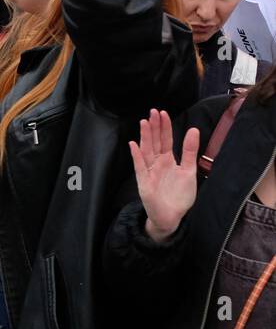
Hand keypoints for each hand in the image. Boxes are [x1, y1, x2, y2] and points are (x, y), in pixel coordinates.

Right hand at [129, 109, 199, 242]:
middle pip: (155, 142)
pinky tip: (134, 145)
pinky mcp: (144, 182)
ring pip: (146, 151)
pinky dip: (136, 156)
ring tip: (144, 123)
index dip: (164, 127)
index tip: (163, 113)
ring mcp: (149, 172)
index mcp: (168, 160)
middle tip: (153, 111)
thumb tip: (194, 130)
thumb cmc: (179, 195)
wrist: (172, 216)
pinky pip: (139, 167)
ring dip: (145, 137)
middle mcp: (156, 163)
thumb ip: (190, 151)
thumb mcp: (189, 171)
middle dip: (154, 127)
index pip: (165, 140)